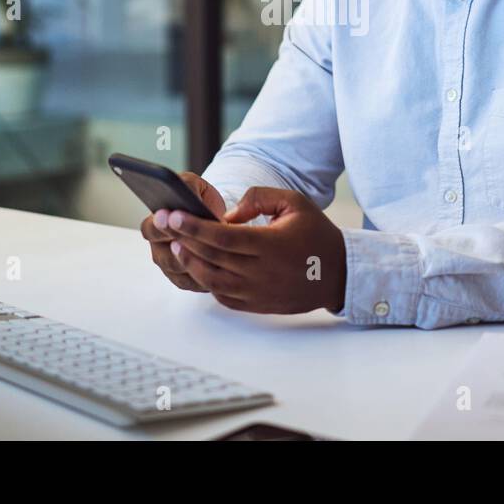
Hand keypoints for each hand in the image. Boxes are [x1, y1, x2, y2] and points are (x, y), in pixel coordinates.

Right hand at [139, 172, 224, 292]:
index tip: (169, 216)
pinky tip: (219, 270)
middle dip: (181, 250)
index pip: (150, 228)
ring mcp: (169, 266)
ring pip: (180, 272)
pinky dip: (204, 278)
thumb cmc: (200, 200)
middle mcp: (158, 247)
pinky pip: (191, 283)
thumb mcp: (195, 187)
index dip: (160, 225)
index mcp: (155, 223)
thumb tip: (190, 197)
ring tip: (214, 257)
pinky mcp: (184, 280)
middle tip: (196, 242)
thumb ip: (189, 187)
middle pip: (164, 256)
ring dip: (196, 265)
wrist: (213, 218)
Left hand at [163, 186, 346, 314]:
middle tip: (164, 225)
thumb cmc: (316, 234)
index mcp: (271, 245)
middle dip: (184, 240)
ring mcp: (258, 292)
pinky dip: (207, 282)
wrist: (338, 274)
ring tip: (177, 246)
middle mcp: (262, 272)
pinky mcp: (258, 305)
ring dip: (190, 263)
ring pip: (212, 280)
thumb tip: (228, 214)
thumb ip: (259, 198)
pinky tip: (199, 266)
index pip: (222, 237)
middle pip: (212, 257)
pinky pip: (223, 296)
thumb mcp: (294, 202)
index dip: (194, 226)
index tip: (173, 215)